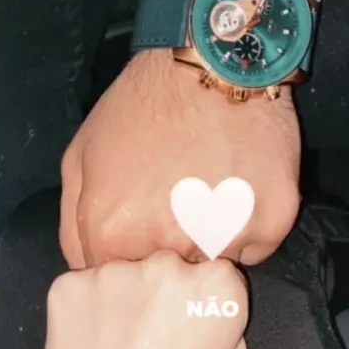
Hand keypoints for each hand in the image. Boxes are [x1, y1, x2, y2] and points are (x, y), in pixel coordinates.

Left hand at [24, 251, 249, 348]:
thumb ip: (231, 327)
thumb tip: (210, 303)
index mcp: (218, 288)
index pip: (218, 272)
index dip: (207, 300)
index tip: (193, 328)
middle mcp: (166, 267)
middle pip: (171, 265)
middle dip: (165, 292)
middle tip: (155, 340)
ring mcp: (113, 273)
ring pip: (127, 273)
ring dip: (126, 299)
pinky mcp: (68, 284)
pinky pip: (87, 286)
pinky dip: (89, 308)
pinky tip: (93, 346)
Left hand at [60, 50, 300, 267]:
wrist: (211, 59)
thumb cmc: (141, 107)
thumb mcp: (81, 159)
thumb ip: (75, 229)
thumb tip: (90, 272)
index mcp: (115, 235)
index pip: (122, 289)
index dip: (134, 263)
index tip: (144, 236)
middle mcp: (170, 245)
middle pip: (171, 284)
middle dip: (171, 255)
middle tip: (178, 206)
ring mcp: (226, 235)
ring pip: (215, 270)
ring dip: (210, 243)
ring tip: (210, 189)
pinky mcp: (273, 222)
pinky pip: (256, 250)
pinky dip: (248, 229)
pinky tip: (239, 187)